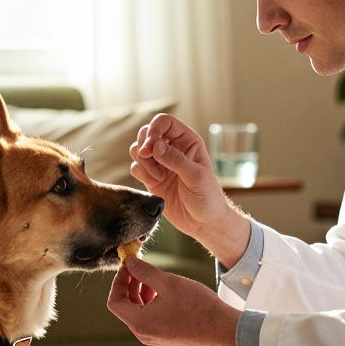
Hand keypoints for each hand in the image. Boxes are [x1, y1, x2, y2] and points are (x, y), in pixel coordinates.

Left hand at [107, 256, 240, 345]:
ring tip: (153, 276)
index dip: (118, 280)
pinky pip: (149, 317)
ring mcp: (154, 337)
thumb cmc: (197, 306)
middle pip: (125, 306)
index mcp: (139, 322)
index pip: (114, 301)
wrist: (223, 329)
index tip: (128, 265)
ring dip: (141, 292)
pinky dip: (151, 301)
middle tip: (140, 266)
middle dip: (130, 284)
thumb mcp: (168, 282)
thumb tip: (129, 262)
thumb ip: (144, 272)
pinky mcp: (165, 336)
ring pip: (137, 311)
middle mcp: (143, 333)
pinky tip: (164, 290)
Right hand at [129, 114, 247, 260]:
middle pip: (146, 133)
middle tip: (148, 158)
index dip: (154, 129)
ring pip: (138, 149)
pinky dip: (141, 174)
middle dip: (144, 144)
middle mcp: (172, 148)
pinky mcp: (151, 178)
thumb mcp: (197, 177)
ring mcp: (160, 163)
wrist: (203, 223)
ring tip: (158, 176)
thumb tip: (155, 145)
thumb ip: (176, 160)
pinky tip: (155, 183)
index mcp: (187, 141)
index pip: (164, 122)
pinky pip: (136, 167)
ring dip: (143, 161)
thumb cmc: (208, 197)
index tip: (150, 146)